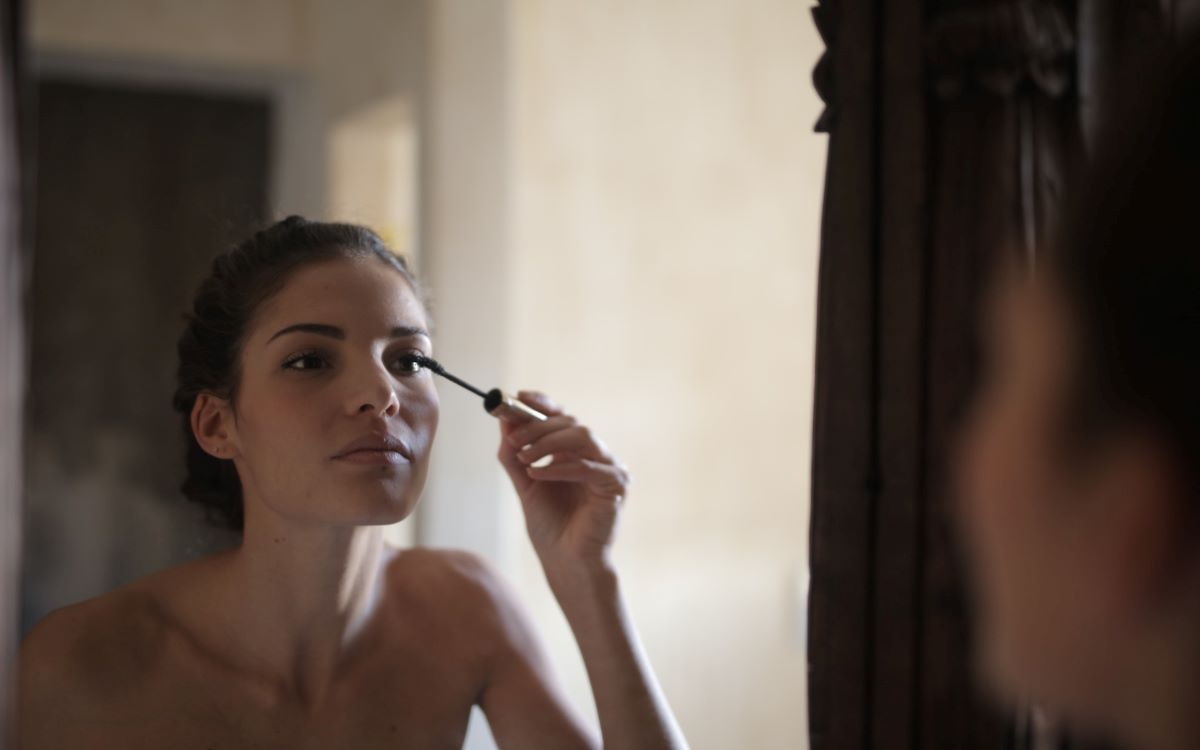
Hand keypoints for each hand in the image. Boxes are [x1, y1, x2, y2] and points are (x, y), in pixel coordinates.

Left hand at [497, 391, 629, 581]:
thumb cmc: (550, 527)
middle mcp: (596, 456)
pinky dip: (558, 467)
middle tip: (513, 438)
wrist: (564, 563)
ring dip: (549, 442)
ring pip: (583, 435)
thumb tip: (504, 420)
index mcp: (576, 452)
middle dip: (538, 426)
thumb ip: (515, 454)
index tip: (518, 397)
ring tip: (524, 458)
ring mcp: (609, 469)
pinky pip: (586, 466)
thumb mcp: (525, 483)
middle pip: (571, 422)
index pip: (563, 417)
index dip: (542, 404)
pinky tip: (536, 474)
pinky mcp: (615, 486)